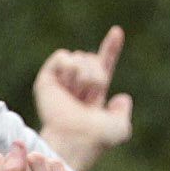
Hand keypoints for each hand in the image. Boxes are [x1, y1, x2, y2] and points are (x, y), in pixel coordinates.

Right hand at [33, 26, 135, 164]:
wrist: (76, 139)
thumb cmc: (97, 138)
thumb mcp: (120, 128)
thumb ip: (123, 113)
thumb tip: (121, 98)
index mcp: (94, 93)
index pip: (104, 65)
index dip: (111, 48)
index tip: (117, 31)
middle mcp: (77, 85)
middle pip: (93, 58)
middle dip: (97, 73)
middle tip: (90, 94)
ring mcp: (61, 82)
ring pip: (80, 56)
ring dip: (85, 74)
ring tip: (76, 94)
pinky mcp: (46, 80)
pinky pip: (62, 56)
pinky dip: (68, 66)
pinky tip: (68, 83)